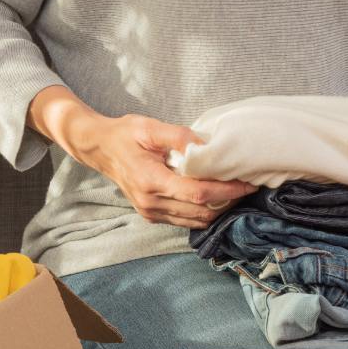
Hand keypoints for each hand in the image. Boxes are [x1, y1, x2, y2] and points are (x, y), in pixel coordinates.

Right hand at [27, 86, 255, 228]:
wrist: (100, 149)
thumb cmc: (125, 135)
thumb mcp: (149, 127)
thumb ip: (178, 136)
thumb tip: (205, 146)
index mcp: (151, 180)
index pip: (198, 194)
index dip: (227, 191)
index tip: (247, 183)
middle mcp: (151, 202)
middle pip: (201, 212)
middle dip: (228, 202)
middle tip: (248, 186)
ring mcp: (151, 212)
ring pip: (196, 221)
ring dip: (219, 210)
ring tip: (235, 192)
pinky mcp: (152, 215)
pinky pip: (185, 221)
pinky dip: (204, 213)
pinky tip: (216, 199)